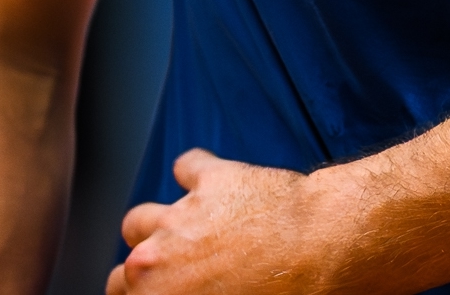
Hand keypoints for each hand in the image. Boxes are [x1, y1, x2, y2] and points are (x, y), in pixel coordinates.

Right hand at [107, 150, 362, 294]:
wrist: (324, 251)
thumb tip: (197, 293)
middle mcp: (152, 261)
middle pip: (125, 272)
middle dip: (143, 276)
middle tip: (176, 281)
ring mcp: (178, 217)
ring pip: (140, 221)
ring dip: (158, 229)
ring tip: (188, 237)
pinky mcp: (210, 179)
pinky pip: (187, 167)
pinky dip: (196, 174)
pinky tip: (212, 185)